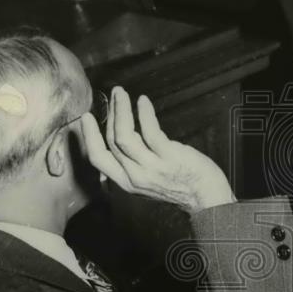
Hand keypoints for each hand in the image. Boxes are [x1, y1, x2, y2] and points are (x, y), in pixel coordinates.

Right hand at [80, 86, 234, 211]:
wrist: (206, 197)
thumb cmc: (180, 184)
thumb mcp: (148, 181)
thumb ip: (132, 165)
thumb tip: (122, 138)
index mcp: (126, 182)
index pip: (98, 158)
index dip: (89, 136)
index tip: (86, 117)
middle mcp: (135, 177)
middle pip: (111, 142)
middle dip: (110, 114)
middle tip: (115, 95)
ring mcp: (151, 168)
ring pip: (124, 136)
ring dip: (122, 110)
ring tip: (123, 94)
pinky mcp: (169, 157)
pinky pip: (150, 131)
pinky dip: (144, 113)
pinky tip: (143, 102)